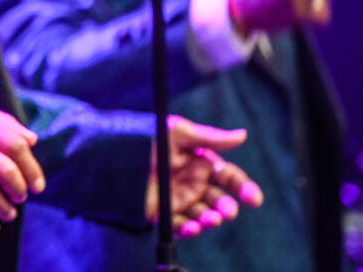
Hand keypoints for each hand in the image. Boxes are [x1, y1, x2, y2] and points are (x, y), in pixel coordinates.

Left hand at [145, 116, 263, 237]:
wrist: (109, 154)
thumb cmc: (146, 137)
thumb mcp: (177, 133)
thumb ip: (209, 137)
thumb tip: (242, 135)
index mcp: (200, 162)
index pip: (227, 176)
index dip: (242, 187)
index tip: (253, 198)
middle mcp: (193, 182)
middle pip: (218, 199)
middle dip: (226, 207)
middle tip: (228, 211)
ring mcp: (179, 199)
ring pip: (203, 215)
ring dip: (210, 219)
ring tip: (211, 219)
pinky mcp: (163, 214)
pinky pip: (181, 226)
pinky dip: (189, 229)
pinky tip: (192, 227)